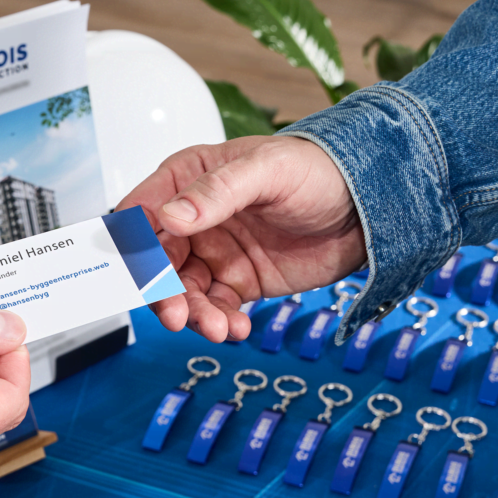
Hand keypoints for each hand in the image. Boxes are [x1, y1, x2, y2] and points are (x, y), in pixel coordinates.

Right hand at [117, 135, 366, 341]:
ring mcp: (214, 253)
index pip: (141, 212)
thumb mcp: (266, 170)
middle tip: (176, 314)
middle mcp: (193, 219)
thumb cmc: (316, 170)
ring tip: (218, 327)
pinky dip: (220, 322)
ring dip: (193, 313)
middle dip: (162, 291)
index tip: (136, 272)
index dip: (131, 243)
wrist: (366, 206)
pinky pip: (215, 308)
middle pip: (155, 261)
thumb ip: (216, 193)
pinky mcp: (237, 282)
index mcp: (187, 180)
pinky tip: (236, 327)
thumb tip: (170, 216)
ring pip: (183, 291)